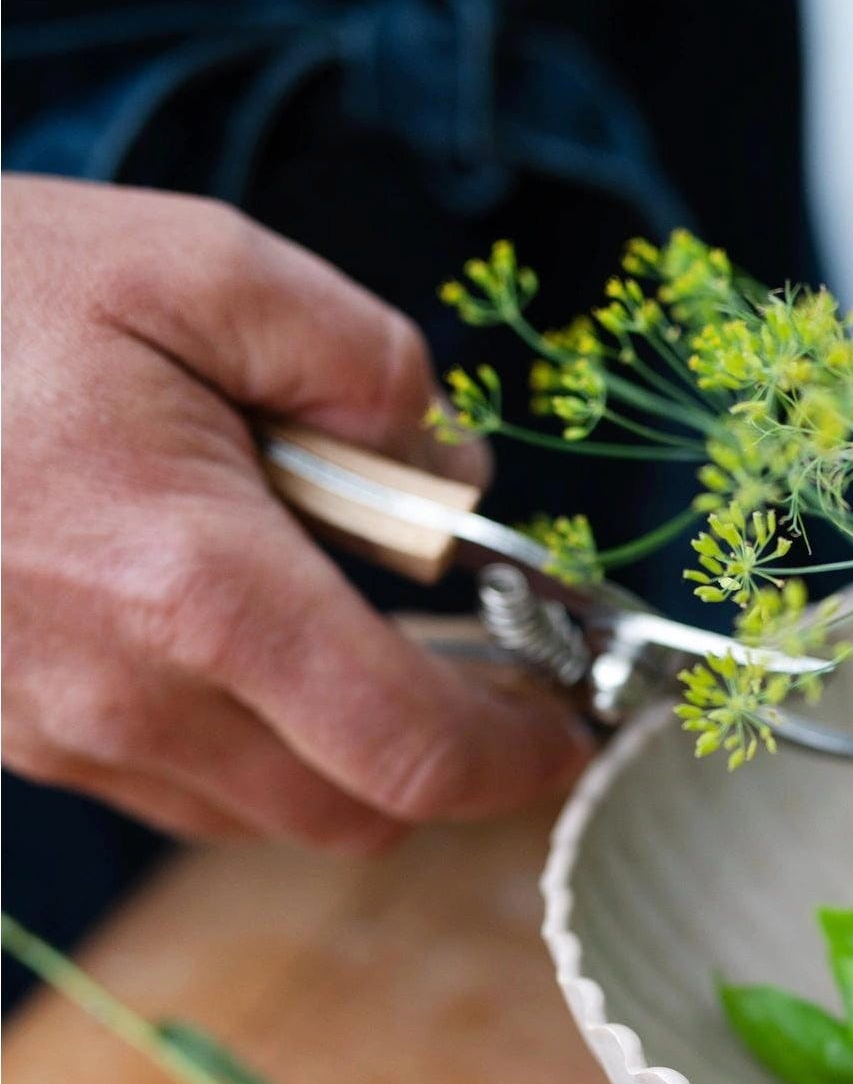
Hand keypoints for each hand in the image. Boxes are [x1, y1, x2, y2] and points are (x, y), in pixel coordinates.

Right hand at [2, 176, 589, 848]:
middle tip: (491, 679)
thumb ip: (359, 360)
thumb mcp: (193, 265)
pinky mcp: (23, 737)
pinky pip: (178, 790)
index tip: (567, 722)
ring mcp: (67, 735)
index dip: (518, 757)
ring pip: (265, 818)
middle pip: (352, 817)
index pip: (412, 752)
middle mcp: (134, 697)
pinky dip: (248, 749)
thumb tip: (455, 468)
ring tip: (361, 638)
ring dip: (342, 761)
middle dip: (442, 768)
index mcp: (200, 588)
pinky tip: (243, 644)